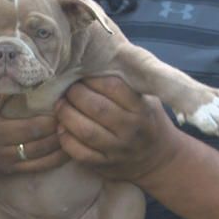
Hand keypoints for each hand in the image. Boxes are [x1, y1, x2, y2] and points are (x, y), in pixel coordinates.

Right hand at [0, 92, 68, 181]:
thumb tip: (9, 76)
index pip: (28, 127)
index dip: (49, 119)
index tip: (63, 106)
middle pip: (38, 142)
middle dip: (58, 131)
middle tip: (74, 117)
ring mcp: (4, 162)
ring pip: (40, 156)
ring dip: (60, 145)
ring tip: (75, 131)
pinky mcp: (8, 172)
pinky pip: (36, 168)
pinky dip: (54, 161)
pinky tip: (68, 151)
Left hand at [55, 77, 182, 183]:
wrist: (158, 160)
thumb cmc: (147, 121)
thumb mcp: (146, 99)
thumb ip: (127, 82)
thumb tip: (100, 52)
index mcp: (142, 108)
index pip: (113, 87)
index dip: (92, 79)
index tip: (82, 74)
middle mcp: (131, 130)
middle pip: (96, 108)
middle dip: (75, 95)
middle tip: (67, 90)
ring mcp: (118, 150)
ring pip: (85, 131)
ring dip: (66, 116)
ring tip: (60, 106)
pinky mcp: (105, 166)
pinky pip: (79, 153)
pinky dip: (66, 140)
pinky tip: (62, 129)